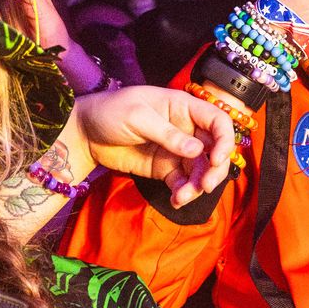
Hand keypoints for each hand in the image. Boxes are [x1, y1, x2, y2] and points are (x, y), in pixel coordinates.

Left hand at [77, 85, 234, 203]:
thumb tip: (196, 150)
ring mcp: (176, 151)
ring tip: (184, 197)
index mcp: (184, 108)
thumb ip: (167, 134)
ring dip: (198, 185)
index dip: (224, 139)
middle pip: (214, 149)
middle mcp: (186, 129)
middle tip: (206, 185)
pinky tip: (177, 200)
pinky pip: (182, 182)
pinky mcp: (164, 169)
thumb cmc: (110, 112)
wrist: (84, 133)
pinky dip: (183, 193)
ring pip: (199, 170)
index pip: (218, 121)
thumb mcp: (137, 116)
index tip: (215, 159)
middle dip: (214, 169)